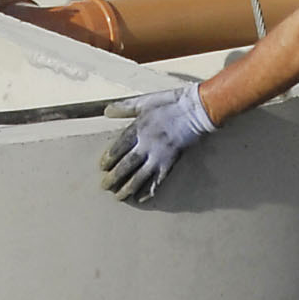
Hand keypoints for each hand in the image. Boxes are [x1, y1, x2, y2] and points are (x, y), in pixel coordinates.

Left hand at [100, 80, 211, 206]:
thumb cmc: (170, 103)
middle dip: (114, 178)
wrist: (196, 110)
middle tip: (105, 186)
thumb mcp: (144, 102)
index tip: (102, 167)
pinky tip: (141, 198)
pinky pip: (158, 180)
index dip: (109, 159)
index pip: (118, 148)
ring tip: (119, 197)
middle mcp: (146, 144)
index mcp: (138, 129)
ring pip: (140, 176)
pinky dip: (149, 190)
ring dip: (128, 188)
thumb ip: (124, 108)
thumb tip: (106, 111)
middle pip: (126, 165)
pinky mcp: (171, 162)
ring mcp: (159, 155)